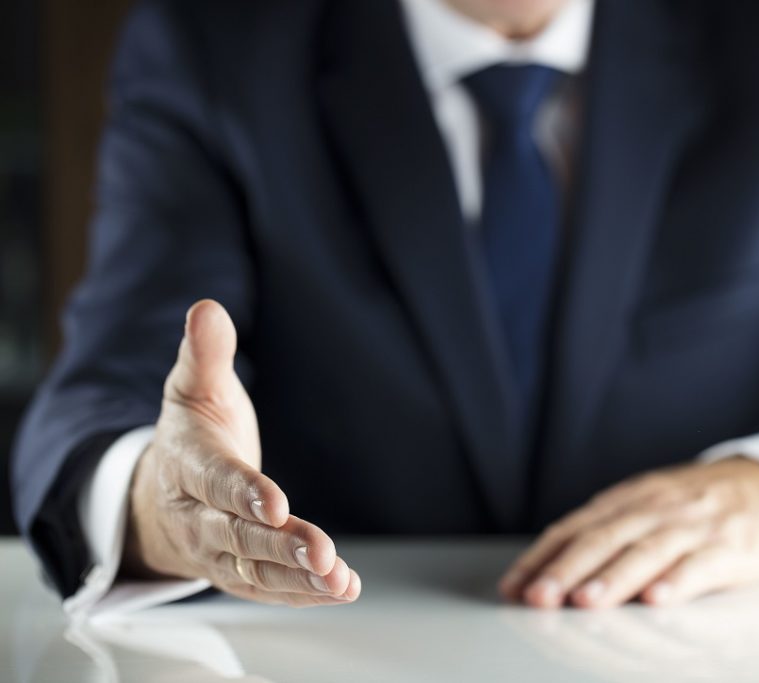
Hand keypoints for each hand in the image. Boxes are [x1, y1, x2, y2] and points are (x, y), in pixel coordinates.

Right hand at [123, 299, 360, 606]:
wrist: (157, 495)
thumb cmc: (189, 434)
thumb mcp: (193, 387)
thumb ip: (205, 353)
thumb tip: (207, 308)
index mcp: (187, 465)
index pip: (215, 480)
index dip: (243, 492)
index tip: (275, 503)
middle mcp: (197, 517)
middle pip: (238, 536)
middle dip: (281, 546)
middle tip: (322, 553)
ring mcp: (216, 552)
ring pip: (256, 571)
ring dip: (299, 578)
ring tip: (340, 581)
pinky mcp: (237, 573)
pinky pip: (268, 588)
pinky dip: (303, 593)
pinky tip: (343, 589)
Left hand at [499, 457, 758, 608]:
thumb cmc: (699, 502)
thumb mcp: (649, 504)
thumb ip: (606, 531)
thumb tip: (549, 568)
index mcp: (630, 499)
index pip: (575, 527)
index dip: (543, 556)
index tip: (514, 586)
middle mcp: (656, 508)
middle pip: (604, 538)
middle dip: (567, 569)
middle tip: (539, 597)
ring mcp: (693, 526)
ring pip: (647, 551)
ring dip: (614, 577)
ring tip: (587, 601)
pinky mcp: (730, 546)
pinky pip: (701, 565)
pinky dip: (678, 581)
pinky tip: (658, 598)